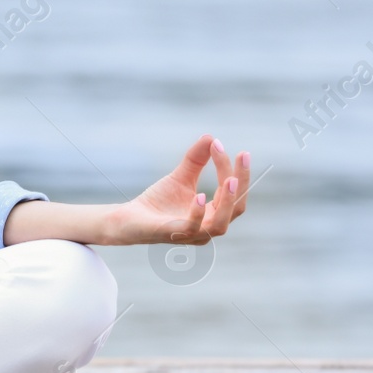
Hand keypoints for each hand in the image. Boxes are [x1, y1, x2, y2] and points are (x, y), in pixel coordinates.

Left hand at [106, 134, 248, 246]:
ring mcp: (192, 235)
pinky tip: (199, 195)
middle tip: (242, 156)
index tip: (222, 144)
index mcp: (213, 214)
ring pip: (220, 224)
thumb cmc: (159, 202)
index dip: (234, 169)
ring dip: (228, 202)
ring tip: (230, 180)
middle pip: (235, 208)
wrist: (130, 218)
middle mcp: (208, 228)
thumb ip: (196, 160)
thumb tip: (211, 137)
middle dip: (241, 182)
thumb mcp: (181, 177)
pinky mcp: (173, 234)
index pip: (232, 193)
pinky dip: (198, 212)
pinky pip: (192, 228)